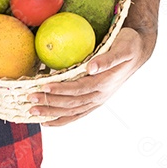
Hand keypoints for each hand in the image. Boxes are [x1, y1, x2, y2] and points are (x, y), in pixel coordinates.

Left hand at [28, 27, 152, 126]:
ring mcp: (97, 100)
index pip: (79, 88)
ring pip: (72, 111)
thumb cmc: (129, 45)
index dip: (61, 89)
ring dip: (52, 112)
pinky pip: (77, 114)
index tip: (44, 86)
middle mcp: (100, 95)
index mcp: (105, 82)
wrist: (137, 53)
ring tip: (32, 111)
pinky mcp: (94, 101)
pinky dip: (61, 119)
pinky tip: (47, 122)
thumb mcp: (123, 48)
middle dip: (50, 102)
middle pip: (72, 103)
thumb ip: (108, 59)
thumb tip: (92, 67)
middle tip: (29, 99)